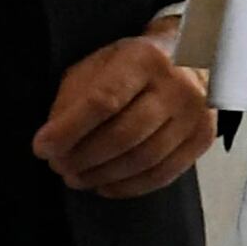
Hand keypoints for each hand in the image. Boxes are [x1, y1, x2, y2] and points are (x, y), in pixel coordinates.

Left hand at [36, 33, 219, 198]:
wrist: (188, 59)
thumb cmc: (134, 64)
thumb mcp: (98, 65)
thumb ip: (75, 98)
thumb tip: (56, 142)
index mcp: (144, 59)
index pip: (103, 101)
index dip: (69, 130)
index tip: (43, 148)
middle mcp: (176, 86)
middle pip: (124, 135)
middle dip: (83, 158)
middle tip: (59, 167)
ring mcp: (195, 114)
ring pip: (143, 159)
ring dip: (103, 175)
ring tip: (77, 177)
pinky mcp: (203, 138)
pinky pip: (163, 173)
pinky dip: (129, 186)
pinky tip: (106, 185)